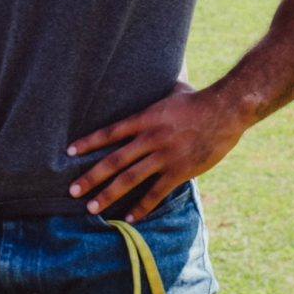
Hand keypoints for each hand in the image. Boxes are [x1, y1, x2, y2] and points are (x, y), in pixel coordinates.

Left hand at [66, 81, 246, 221]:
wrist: (225, 110)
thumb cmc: (199, 99)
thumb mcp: (173, 90)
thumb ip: (158, 90)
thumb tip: (155, 74)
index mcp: (145, 118)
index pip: (110, 132)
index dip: (88, 142)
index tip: (69, 151)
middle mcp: (149, 138)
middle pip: (113, 160)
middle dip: (91, 177)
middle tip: (72, 190)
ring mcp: (164, 156)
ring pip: (129, 179)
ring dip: (108, 195)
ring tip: (91, 208)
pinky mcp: (179, 171)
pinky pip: (156, 193)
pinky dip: (141, 207)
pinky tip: (129, 218)